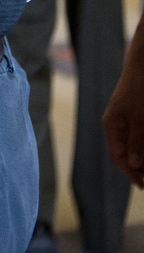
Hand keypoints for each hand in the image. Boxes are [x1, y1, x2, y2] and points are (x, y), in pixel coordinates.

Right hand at [103, 57, 143, 187]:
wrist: (143, 66)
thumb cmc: (139, 90)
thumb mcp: (139, 117)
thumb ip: (137, 141)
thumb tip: (135, 165)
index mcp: (112, 127)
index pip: (118, 157)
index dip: (130, 173)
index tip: (143, 186)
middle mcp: (118, 127)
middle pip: (128, 154)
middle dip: (140, 167)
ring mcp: (128, 122)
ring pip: (137, 147)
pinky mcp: (138, 118)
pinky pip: (141, 137)